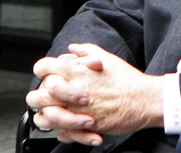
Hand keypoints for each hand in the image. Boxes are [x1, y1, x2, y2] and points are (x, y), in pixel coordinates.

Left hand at [27, 44, 164, 145]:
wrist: (143, 100)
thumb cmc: (127, 79)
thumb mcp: (108, 58)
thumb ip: (87, 50)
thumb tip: (73, 47)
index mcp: (77, 71)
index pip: (43, 67)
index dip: (42, 69)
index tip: (47, 73)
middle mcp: (72, 91)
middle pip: (37, 95)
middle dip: (40, 95)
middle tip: (49, 96)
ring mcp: (75, 110)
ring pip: (44, 116)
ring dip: (48, 115)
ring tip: (58, 112)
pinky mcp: (82, 127)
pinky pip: (59, 132)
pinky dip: (61, 129)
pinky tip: (70, 123)